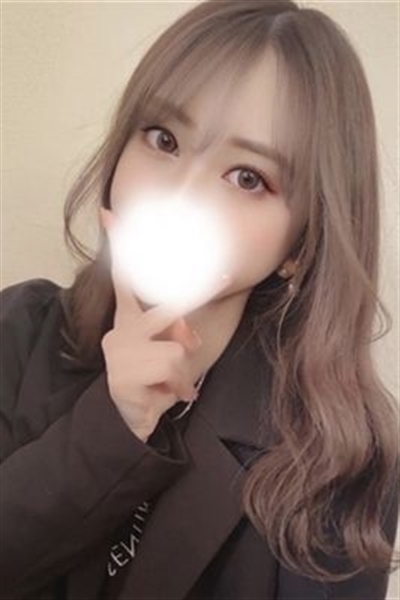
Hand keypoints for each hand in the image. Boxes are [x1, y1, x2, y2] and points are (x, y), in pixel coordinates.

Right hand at [100, 207, 230, 441]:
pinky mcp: (122, 374)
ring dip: (184, 368)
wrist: (137, 417)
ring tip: (174, 380)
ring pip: (175, 347)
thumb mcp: (181, 346)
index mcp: (131, 318)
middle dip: (195, 304)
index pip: (125, 275)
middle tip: (213, 300)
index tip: (111, 214)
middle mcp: (121, 329)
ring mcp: (119, 351)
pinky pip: (170, 368)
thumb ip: (188, 323)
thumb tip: (215, 298)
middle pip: (167, 307)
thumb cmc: (162, 376)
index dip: (120, 244)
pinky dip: (179, 384)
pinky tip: (168, 393)